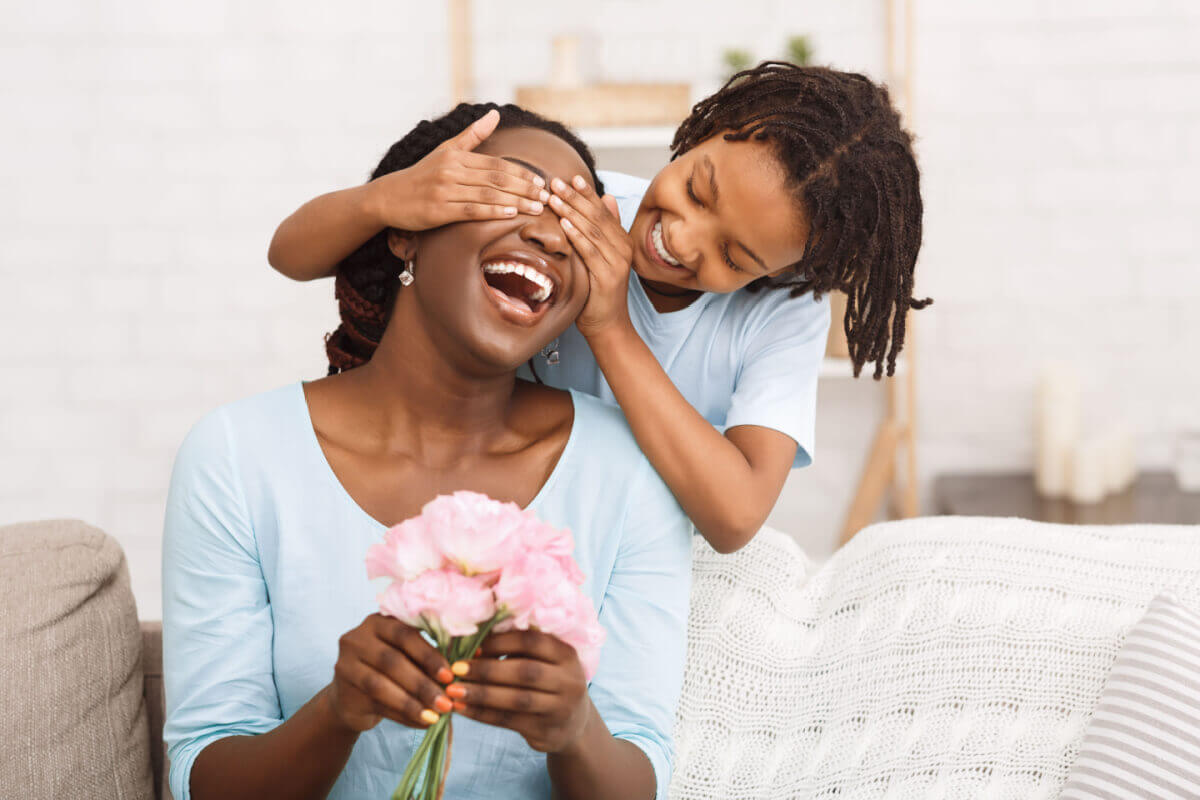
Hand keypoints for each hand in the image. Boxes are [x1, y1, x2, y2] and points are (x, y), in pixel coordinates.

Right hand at [327, 613, 454, 733]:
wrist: (352, 697)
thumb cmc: (390, 670)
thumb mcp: (406, 656)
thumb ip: (425, 658)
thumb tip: (459, 672)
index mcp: (378, 621)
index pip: (405, 634)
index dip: (428, 655)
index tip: (449, 676)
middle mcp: (357, 638)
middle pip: (392, 661)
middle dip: (422, 684)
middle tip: (445, 701)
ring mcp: (345, 664)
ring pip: (381, 685)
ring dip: (412, 703)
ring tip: (435, 716)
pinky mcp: (343, 691)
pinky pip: (376, 704)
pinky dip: (402, 715)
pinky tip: (421, 722)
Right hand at [366, 109, 549, 231]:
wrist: (389, 197)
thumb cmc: (421, 175)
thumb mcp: (445, 150)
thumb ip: (472, 135)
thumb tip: (495, 114)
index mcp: (456, 156)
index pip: (496, 163)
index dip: (521, 173)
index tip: (541, 181)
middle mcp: (451, 170)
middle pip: (496, 178)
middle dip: (524, 187)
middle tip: (546, 195)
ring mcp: (444, 190)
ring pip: (487, 194)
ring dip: (515, 201)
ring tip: (537, 207)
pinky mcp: (438, 210)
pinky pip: (471, 210)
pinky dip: (493, 211)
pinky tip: (512, 214)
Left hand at [445, 630, 590, 753]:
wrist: (573, 724)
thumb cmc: (548, 682)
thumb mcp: (544, 662)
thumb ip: (517, 651)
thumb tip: (473, 645)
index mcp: (566, 654)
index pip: (532, 642)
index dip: (501, 642)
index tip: (474, 647)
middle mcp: (569, 681)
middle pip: (524, 672)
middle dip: (487, 670)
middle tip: (456, 669)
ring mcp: (560, 708)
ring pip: (516, 700)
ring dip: (481, 694)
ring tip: (454, 691)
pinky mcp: (547, 732)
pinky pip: (509, 721)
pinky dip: (482, 714)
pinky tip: (463, 709)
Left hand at [548, 175, 633, 337]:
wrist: (607, 323)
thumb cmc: (597, 290)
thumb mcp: (601, 256)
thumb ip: (604, 229)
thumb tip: (608, 198)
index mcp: (621, 240)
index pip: (602, 210)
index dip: (586, 193)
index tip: (569, 177)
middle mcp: (623, 248)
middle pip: (596, 216)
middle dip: (574, 197)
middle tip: (555, 182)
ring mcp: (618, 262)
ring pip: (592, 230)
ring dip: (571, 211)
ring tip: (554, 197)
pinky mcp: (608, 276)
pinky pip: (590, 251)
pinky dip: (576, 236)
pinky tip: (564, 224)